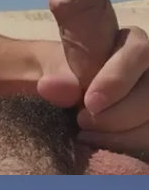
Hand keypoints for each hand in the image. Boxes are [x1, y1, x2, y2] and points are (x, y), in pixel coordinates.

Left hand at [36, 0, 148, 159]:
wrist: (66, 97)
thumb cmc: (65, 78)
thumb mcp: (53, 72)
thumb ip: (55, 77)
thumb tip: (51, 87)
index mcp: (129, 44)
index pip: (138, 52)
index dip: (117, 79)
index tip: (89, 102)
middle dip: (116, 115)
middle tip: (81, 121)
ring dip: (120, 134)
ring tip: (86, 134)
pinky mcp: (147, 121)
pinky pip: (147, 137)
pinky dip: (125, 145)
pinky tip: (100, 143)